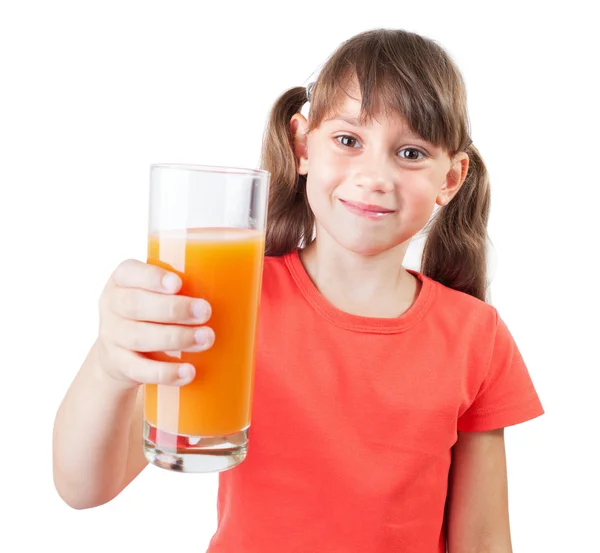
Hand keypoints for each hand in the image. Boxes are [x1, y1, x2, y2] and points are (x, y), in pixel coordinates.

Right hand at [96, 259, 214, 387]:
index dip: (152, 277)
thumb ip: (188, 285)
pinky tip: (189, 372)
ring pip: (139, 337)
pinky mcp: (120, 365)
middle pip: (135, 305)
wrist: (121, 353)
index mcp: (122, 280)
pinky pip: (140, 370)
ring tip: (207, 338)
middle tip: (206, 311)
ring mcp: (113, 337)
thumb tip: (245, 285)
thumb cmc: (154, 312)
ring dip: (176, 338)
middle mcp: (113, 306)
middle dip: (173, 309)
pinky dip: (166, 373)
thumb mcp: (159, 293)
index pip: (129, 272)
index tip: (178, 284)